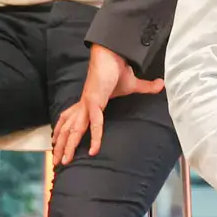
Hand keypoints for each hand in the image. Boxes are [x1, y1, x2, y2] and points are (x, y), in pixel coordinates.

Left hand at [51, 44, 165, 164]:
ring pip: (75, 129)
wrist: (112, 54)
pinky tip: (94, 150)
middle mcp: (83, 105)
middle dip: (61, 146)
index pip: (70, 119)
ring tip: (64, 161)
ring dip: (68, 145)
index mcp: (87, 102)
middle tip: (55, 163)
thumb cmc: (118, 68)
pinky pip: (95, 123)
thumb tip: (161, 84)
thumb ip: (146, 87)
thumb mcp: (133, 83)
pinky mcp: (95, 101)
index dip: (63, 131)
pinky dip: (95, 137)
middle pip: (68, 128)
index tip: (58, 144)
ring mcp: (87, 103)